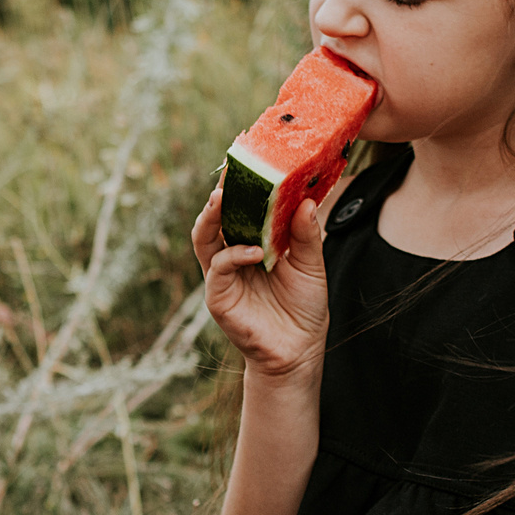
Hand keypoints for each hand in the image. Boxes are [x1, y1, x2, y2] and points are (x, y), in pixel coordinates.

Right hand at [192, 185, 331, 380]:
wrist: (299, 351)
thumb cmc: (304, 308)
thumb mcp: (311, 265)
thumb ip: (306, 235)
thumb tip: (308, 201)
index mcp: (251, 244)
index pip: (239, 209)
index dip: (239, 188)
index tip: (247, 163)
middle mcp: (232, 256)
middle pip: (214, 218)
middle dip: (218, 195)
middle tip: (228, 174)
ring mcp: (223, 277)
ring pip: (203, 238)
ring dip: (211, 217)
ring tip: (223, 199)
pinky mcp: (219, 297)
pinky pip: (218, 268)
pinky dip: (234, 255)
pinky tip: (255, 253)